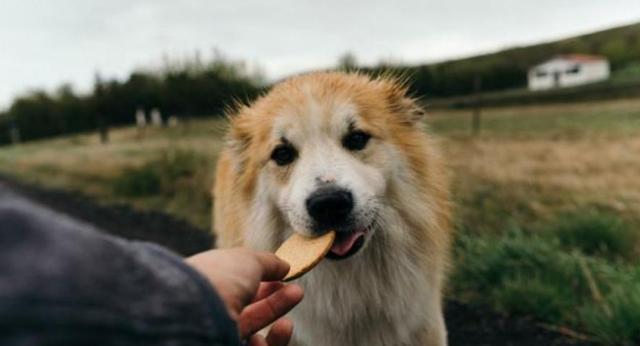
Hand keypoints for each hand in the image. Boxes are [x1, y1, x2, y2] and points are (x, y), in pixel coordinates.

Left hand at [187, 248, 302, 345]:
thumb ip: (268, 262)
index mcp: (208, 286)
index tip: (283, 275)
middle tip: (296, 292)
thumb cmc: (217, 281)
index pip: (238, 286)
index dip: (263, 281)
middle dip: (275, 302)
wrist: (194, 316)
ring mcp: (215, 334)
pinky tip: (264, 338)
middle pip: (248, 310)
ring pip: (252, 334)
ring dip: (275, 331)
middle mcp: (209, 313)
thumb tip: (284, 266)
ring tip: (287, 324)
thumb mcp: (248, 260)